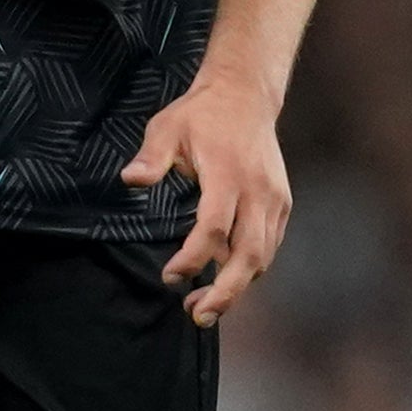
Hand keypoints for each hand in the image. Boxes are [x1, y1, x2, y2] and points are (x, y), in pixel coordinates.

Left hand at [121, 70, 290, 326]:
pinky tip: (224, 279)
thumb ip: (151, 157)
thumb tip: (129, 180)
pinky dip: (249, 268)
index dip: (193, 259)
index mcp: (228, 174)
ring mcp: (274, 198)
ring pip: (262, 256)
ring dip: (237, 287)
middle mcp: (258, 190)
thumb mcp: (167, 127)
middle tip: (197, 316)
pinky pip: (269, 245)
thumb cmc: (201, 114)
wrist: (246, 94)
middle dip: (225, 293)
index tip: (169, 276)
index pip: (214, 228)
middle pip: (248, 254)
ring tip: (204, 306)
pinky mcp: (282, 202)